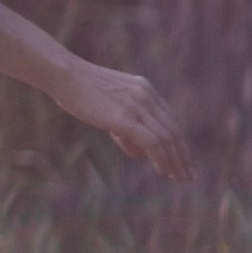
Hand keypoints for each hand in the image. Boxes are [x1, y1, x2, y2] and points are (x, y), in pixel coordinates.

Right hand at [62, 59, 192, 179]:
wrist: (63, 74)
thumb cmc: (78, 89)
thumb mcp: (108, 105)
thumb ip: (126, 128)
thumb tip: (140, 154)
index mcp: (144, 89)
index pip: (171, 119)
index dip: (180, 142)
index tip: (184, 160)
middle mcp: (146, 96)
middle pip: (174, 130)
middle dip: (183, 155)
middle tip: (188, 175)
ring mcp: (136, 106)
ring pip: (166, 138)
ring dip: (175, 161)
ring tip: (178, 178)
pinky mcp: (124, 117)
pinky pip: (152, 141)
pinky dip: (161, 158)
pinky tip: (163, 171)